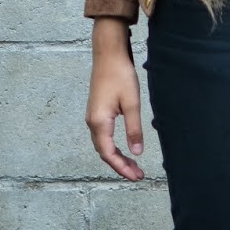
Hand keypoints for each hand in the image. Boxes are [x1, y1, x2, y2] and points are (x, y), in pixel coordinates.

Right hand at [86, 17, 145, 180]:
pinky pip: (103, 136)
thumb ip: (134, 129)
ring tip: (133, 165)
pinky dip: (113, 146)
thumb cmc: (120, 75)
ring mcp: (92, 116)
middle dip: (120, 165)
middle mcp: (92, 122)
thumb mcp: (132, 103)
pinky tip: (124, 147)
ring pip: (103, 144)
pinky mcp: (97, 111)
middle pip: (104, 152)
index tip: (136, 176)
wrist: (108, 53)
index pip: (109, 154)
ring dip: (117, 157)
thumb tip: (137, 152)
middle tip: (138, 175)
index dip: (122, 168)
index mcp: (99, 122)